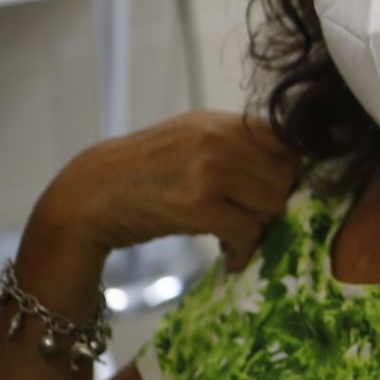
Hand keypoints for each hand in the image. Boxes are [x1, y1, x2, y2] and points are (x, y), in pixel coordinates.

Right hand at [35, 110, 300, 271]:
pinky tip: (231, 257)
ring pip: (272, 204)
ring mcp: (209, 170)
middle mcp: (219, 139)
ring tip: (238, 238)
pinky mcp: (196, 205)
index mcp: (221, 122)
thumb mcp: (191, 141)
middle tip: (252, 222)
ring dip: (260, 229)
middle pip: (286, 177)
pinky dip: (245, 251)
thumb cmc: (143, 172)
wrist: (88, 195)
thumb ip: (236, 146)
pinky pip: (248, 231)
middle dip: (275, 205)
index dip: (290, 173)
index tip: (276, 194)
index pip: (288, 142)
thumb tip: (291, 170)